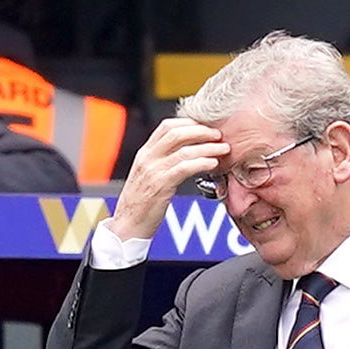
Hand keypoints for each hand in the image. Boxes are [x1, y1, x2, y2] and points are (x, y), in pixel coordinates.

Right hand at [108, 115, 222, 239]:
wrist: (127, 226)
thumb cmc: (141, 205)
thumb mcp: (148, 177)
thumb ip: (162, 162)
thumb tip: (185, 154)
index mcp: (144, 153)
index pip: (166, 126)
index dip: (189, 122)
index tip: (206, 126)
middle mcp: (147, 158)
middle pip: (176, 133)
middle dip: (201, 130)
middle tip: (218, 134)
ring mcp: (153, 171)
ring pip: (184, 150)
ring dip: (207, 147)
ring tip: (223, 149)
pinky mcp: (160, 186)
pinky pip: (183, 168)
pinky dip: (201, 163)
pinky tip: (213, 163)